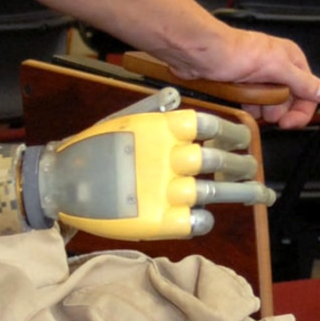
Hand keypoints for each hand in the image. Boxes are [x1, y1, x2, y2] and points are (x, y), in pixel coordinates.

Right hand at [36, 97, 274, 240]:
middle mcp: (169, 157)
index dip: (234, 133)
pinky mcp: (159, 221)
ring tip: (259, 193)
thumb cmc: (92, 148)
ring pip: (217, 191)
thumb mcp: (125, 120)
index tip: (245, 139)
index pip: (211, 126)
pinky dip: (208, 217)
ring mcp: (166, 190)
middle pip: (221, 159)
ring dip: (244, 191)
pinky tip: (209, 213)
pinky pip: (198, 220)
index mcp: (162, 129)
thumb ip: (155, 110)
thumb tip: (176, 99)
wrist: (60, 182)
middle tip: (253, 168)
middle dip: (244, 164)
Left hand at [168, 26, 319, 130]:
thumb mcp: (275, 67)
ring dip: (259, 109)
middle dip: (276, 109)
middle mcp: (277, 68)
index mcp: (291, 60)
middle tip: (262, 105)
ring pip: (269, 106)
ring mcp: (259, 78)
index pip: (308, 92)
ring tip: (246, 98)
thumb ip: (302, 82)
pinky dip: (246, 107)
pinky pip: (251, 105)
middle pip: (289, 102)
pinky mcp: (243, 85)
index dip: (301, 111)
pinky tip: (238, 101)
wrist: (198, 52)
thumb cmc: (233, 52)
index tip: (288, 123)